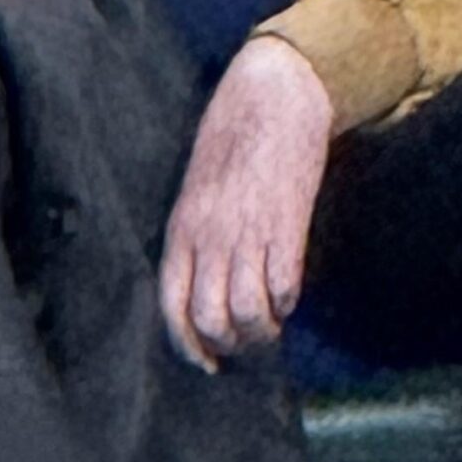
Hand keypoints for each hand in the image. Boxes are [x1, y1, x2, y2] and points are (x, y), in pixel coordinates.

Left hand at [160, 38, 336, 371]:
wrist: (271, 98)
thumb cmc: (232, 142)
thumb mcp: (196, 191)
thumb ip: (195, 238)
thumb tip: (203, 288)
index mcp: (181, 230)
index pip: (171, 305)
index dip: (187, 345)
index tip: (207, 364)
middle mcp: (209, 238)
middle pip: (210, 319)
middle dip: (231, 345)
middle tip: (247, 341)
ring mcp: (247, 233)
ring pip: (248, 313)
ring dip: (263, 331)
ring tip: (271, 322)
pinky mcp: (286, 225)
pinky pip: (285, 286)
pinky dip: (288, 302)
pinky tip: (289, 292)